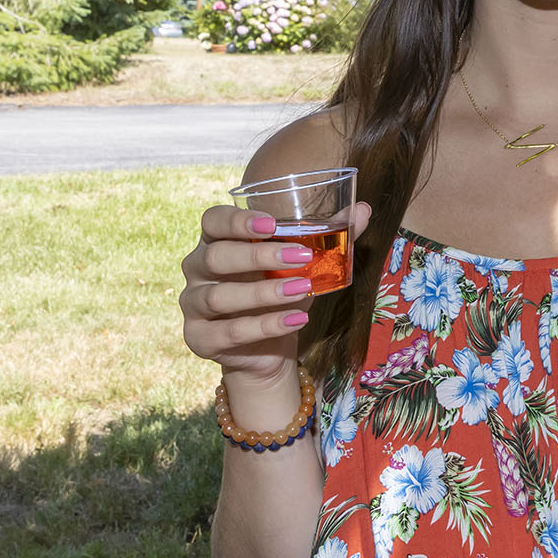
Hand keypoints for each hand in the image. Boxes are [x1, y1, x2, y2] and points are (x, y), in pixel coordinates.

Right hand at [179, 201, 372, 386]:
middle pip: (216, 257)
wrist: (266, 348)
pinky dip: (266, 326)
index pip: (213, 221)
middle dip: (258, 255)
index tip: (271, 223)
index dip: (236, 220)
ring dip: (264, 293)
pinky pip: (230, 332)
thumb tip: (364, 209)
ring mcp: (193, 305)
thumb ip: (328, 236)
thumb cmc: (279, 292)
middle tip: (302, 256)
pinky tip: (297, 319)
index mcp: (216, 241)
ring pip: (220, 296)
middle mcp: (196, 270)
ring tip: (304, 289)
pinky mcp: (199, 338)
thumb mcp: (302, 265)